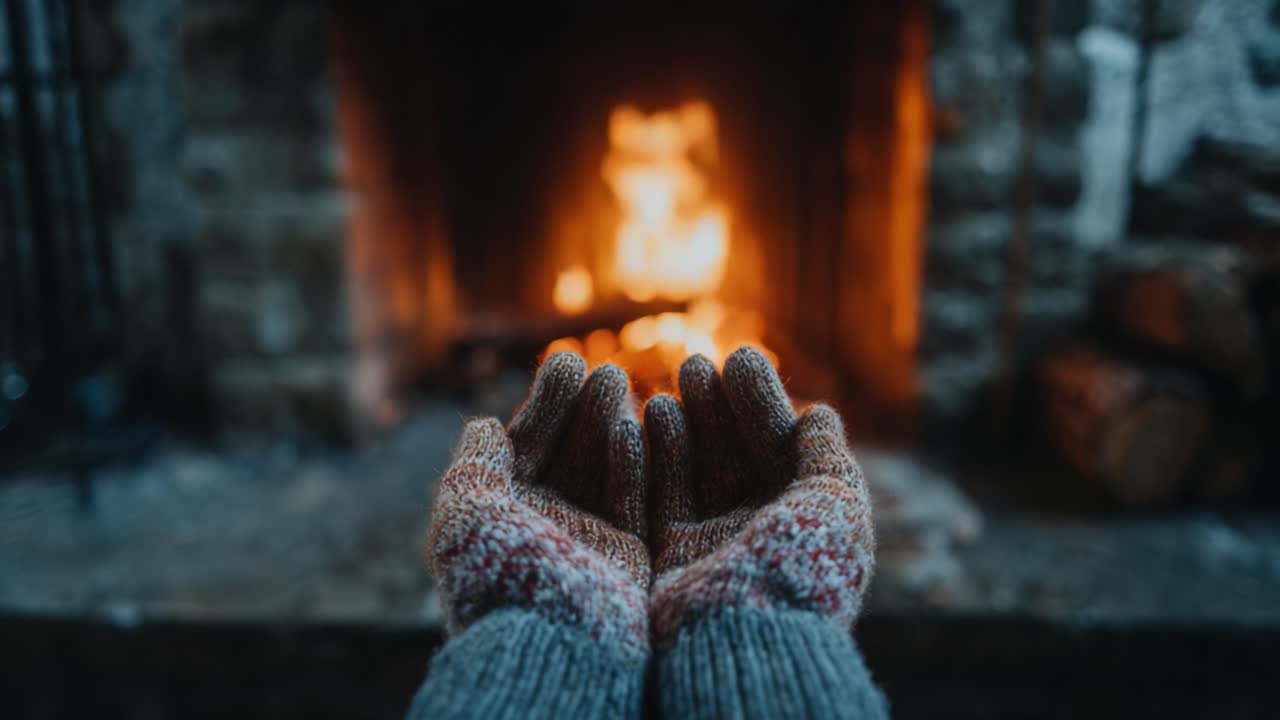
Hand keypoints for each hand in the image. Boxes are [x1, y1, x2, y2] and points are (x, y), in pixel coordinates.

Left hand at [426, 353, 649, 657]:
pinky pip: (635, 497)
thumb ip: (474, 464)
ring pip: (602, 467)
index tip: (566, 361)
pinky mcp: (626, 554)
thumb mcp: (466, 514)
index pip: (525, 445)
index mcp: (501, 513)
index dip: (545, 403)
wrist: (547, 639)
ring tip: (620, 380)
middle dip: (583, 408)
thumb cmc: (498, 575)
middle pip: (567, 451)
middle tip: (603, 368)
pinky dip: (635, 460)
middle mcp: (544, 522)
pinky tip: (639, 424)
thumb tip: (482, 423)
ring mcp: (586, 537)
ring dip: (609, 422)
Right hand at [645, 347, 874, 643]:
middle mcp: (759, 528)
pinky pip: (659, 497)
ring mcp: (714, 543)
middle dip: (718, 406)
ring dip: (685, 423)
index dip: (761, 401)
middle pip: (735, 454)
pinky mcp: (672, 557)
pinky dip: (653, 456)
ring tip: (673, 381)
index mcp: (803, 516)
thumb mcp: (833, 502)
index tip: (738, 357)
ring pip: (696, 470)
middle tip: (697, 362)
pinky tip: (647, 415)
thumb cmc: (800, 564)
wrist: (748, 635)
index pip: (781, 446)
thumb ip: (825, 454)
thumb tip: (820, 412)